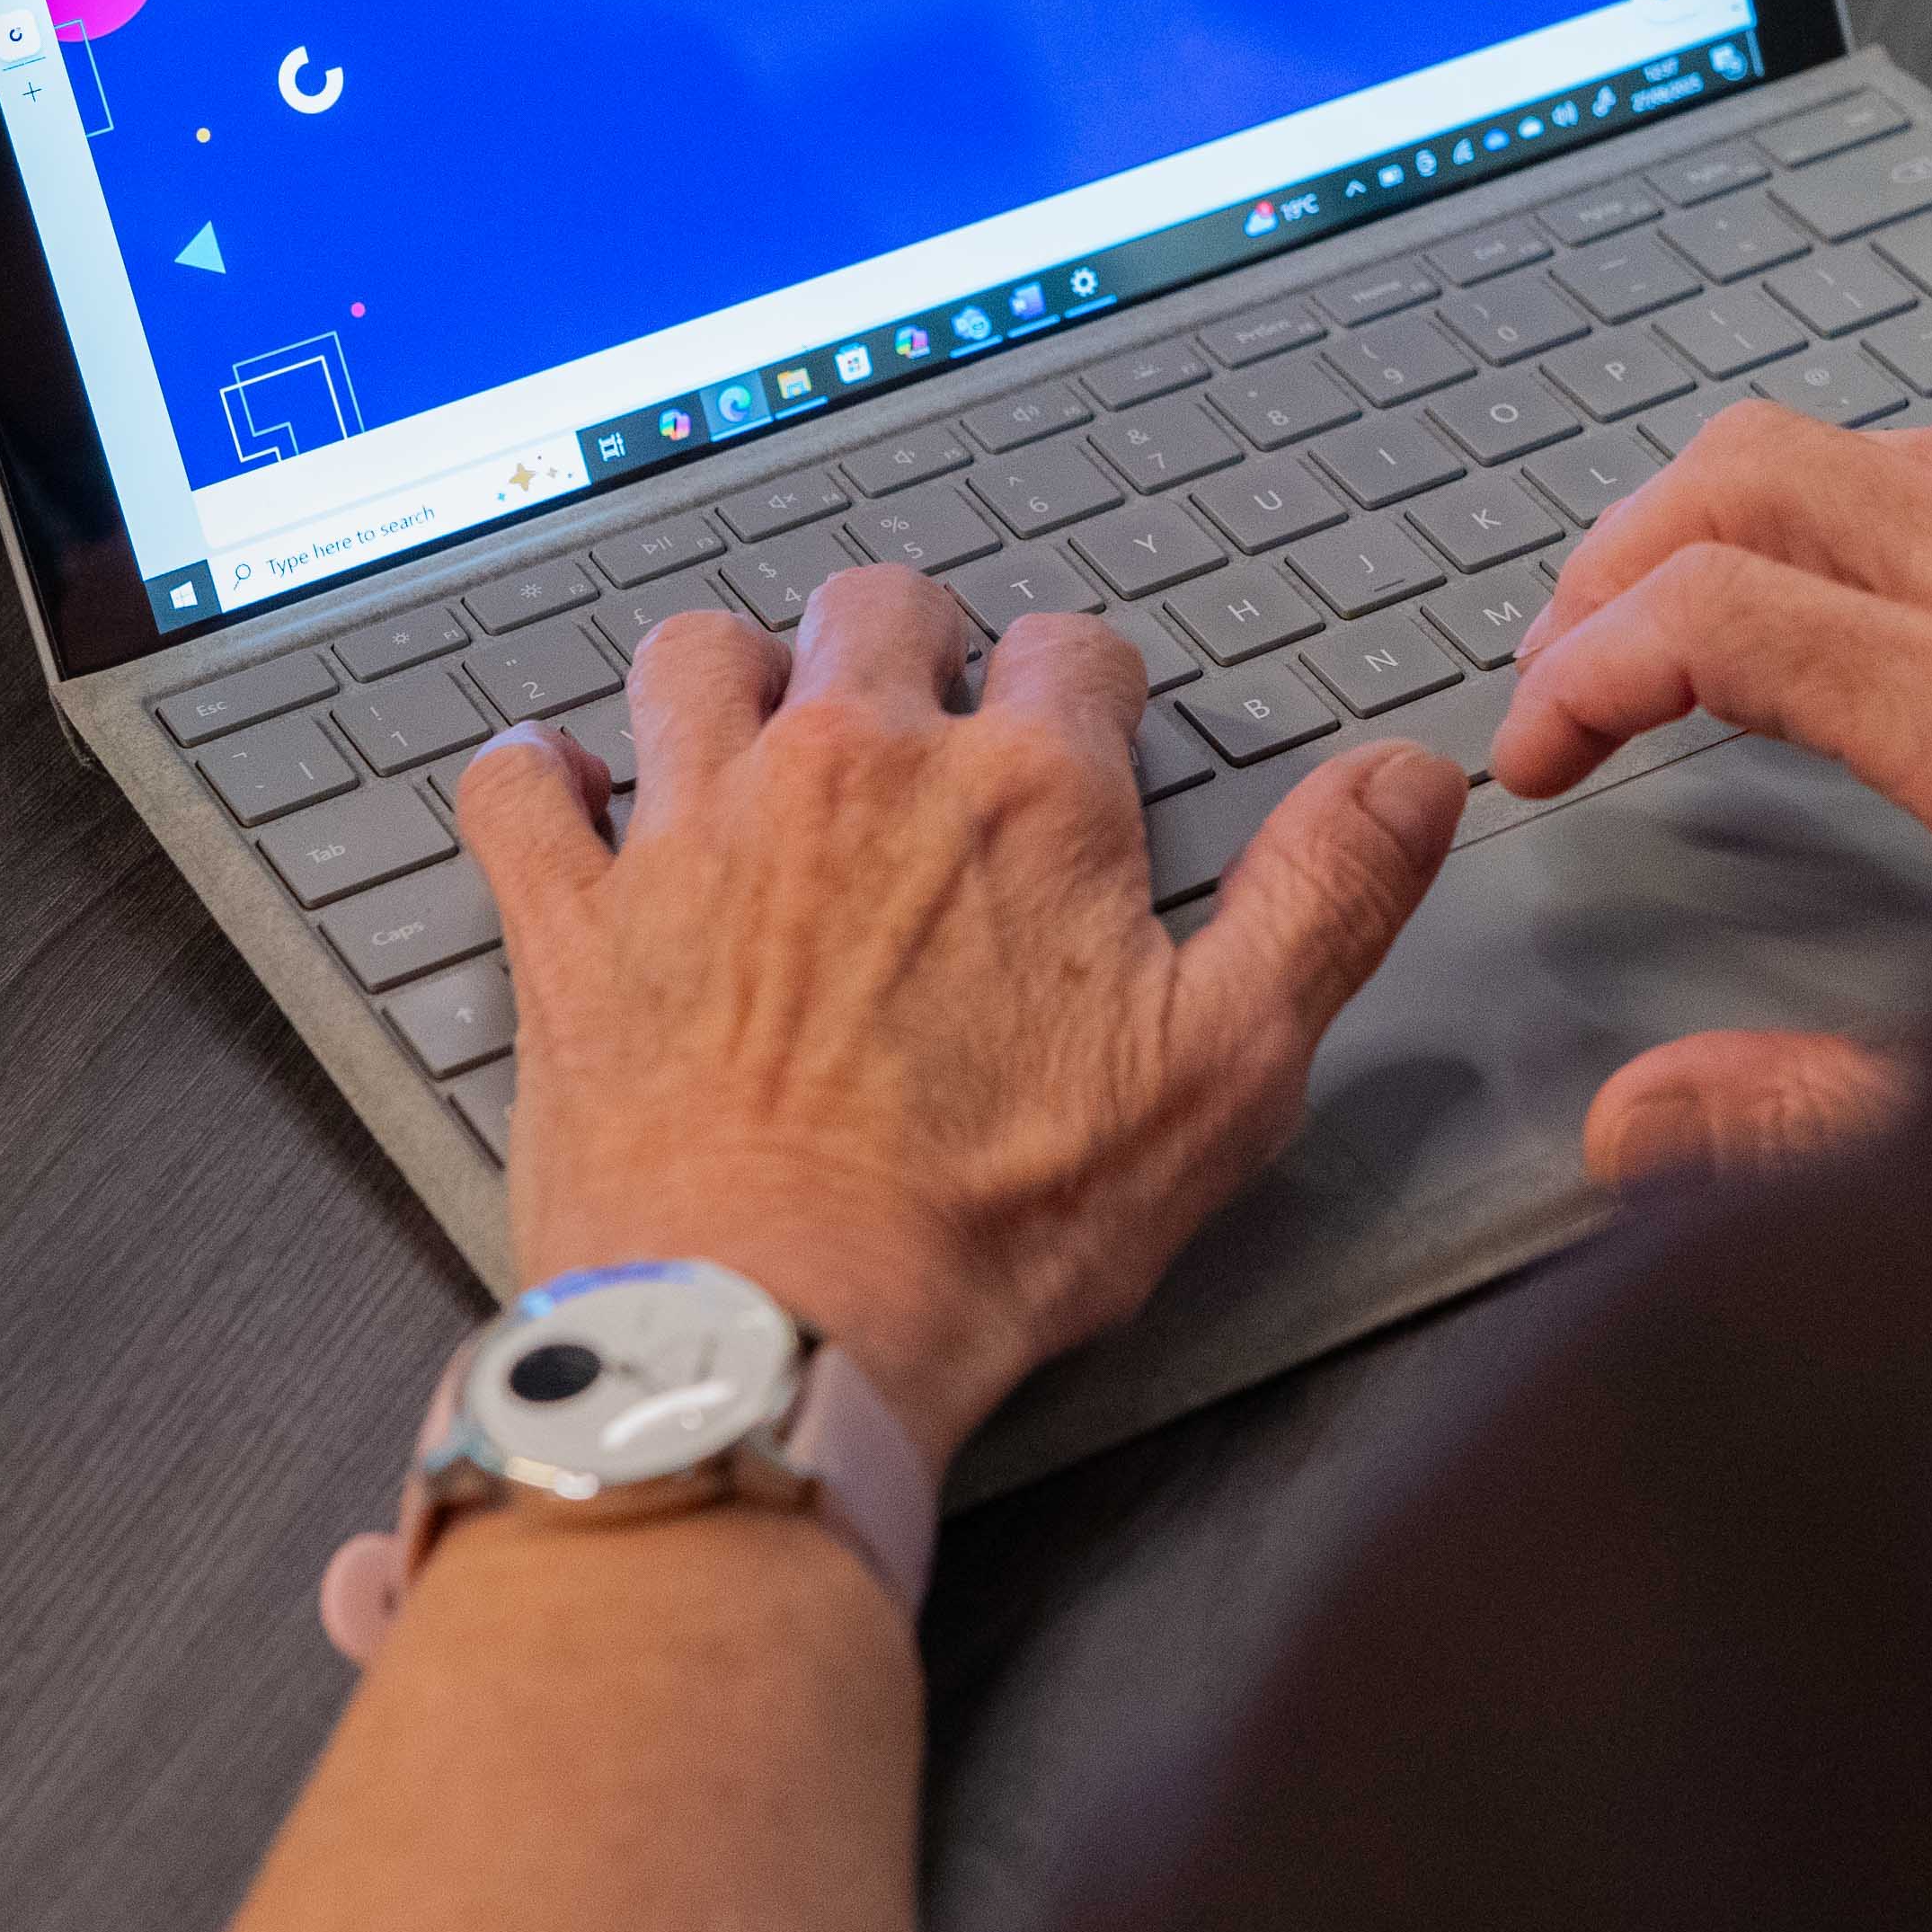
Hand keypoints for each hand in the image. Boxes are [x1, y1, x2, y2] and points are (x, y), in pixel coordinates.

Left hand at [455, 569, 1464, 1460]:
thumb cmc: (995, 1225)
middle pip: (878, 607)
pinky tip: (564, 799)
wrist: (775, 1324)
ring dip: (728, 674)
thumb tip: (1412, 774)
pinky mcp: (574, 917)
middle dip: (907, 641)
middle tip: (916, 718)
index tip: (1077, 746)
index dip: (1082, 695)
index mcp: (1023, 794)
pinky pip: (519, 785)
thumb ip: (1326, 899)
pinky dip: (536, 778)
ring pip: (695, 655)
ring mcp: (696, 830)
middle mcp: (854, 767)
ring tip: (750, 730)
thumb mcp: (1228, 1071)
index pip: (1071, 653)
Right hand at [1486, 403, 1931, 1187]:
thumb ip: (1808, 1123)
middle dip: (1623, 555)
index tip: (1532, 763)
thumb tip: (1635, 1120)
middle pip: (1771, 471)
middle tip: (1555, 671)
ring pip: (1861, 451)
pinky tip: (1816, 613)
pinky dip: (1836, 517)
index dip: (1584, 673)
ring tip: (1646, 625)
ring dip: (1724, 517)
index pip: (1723, 612)